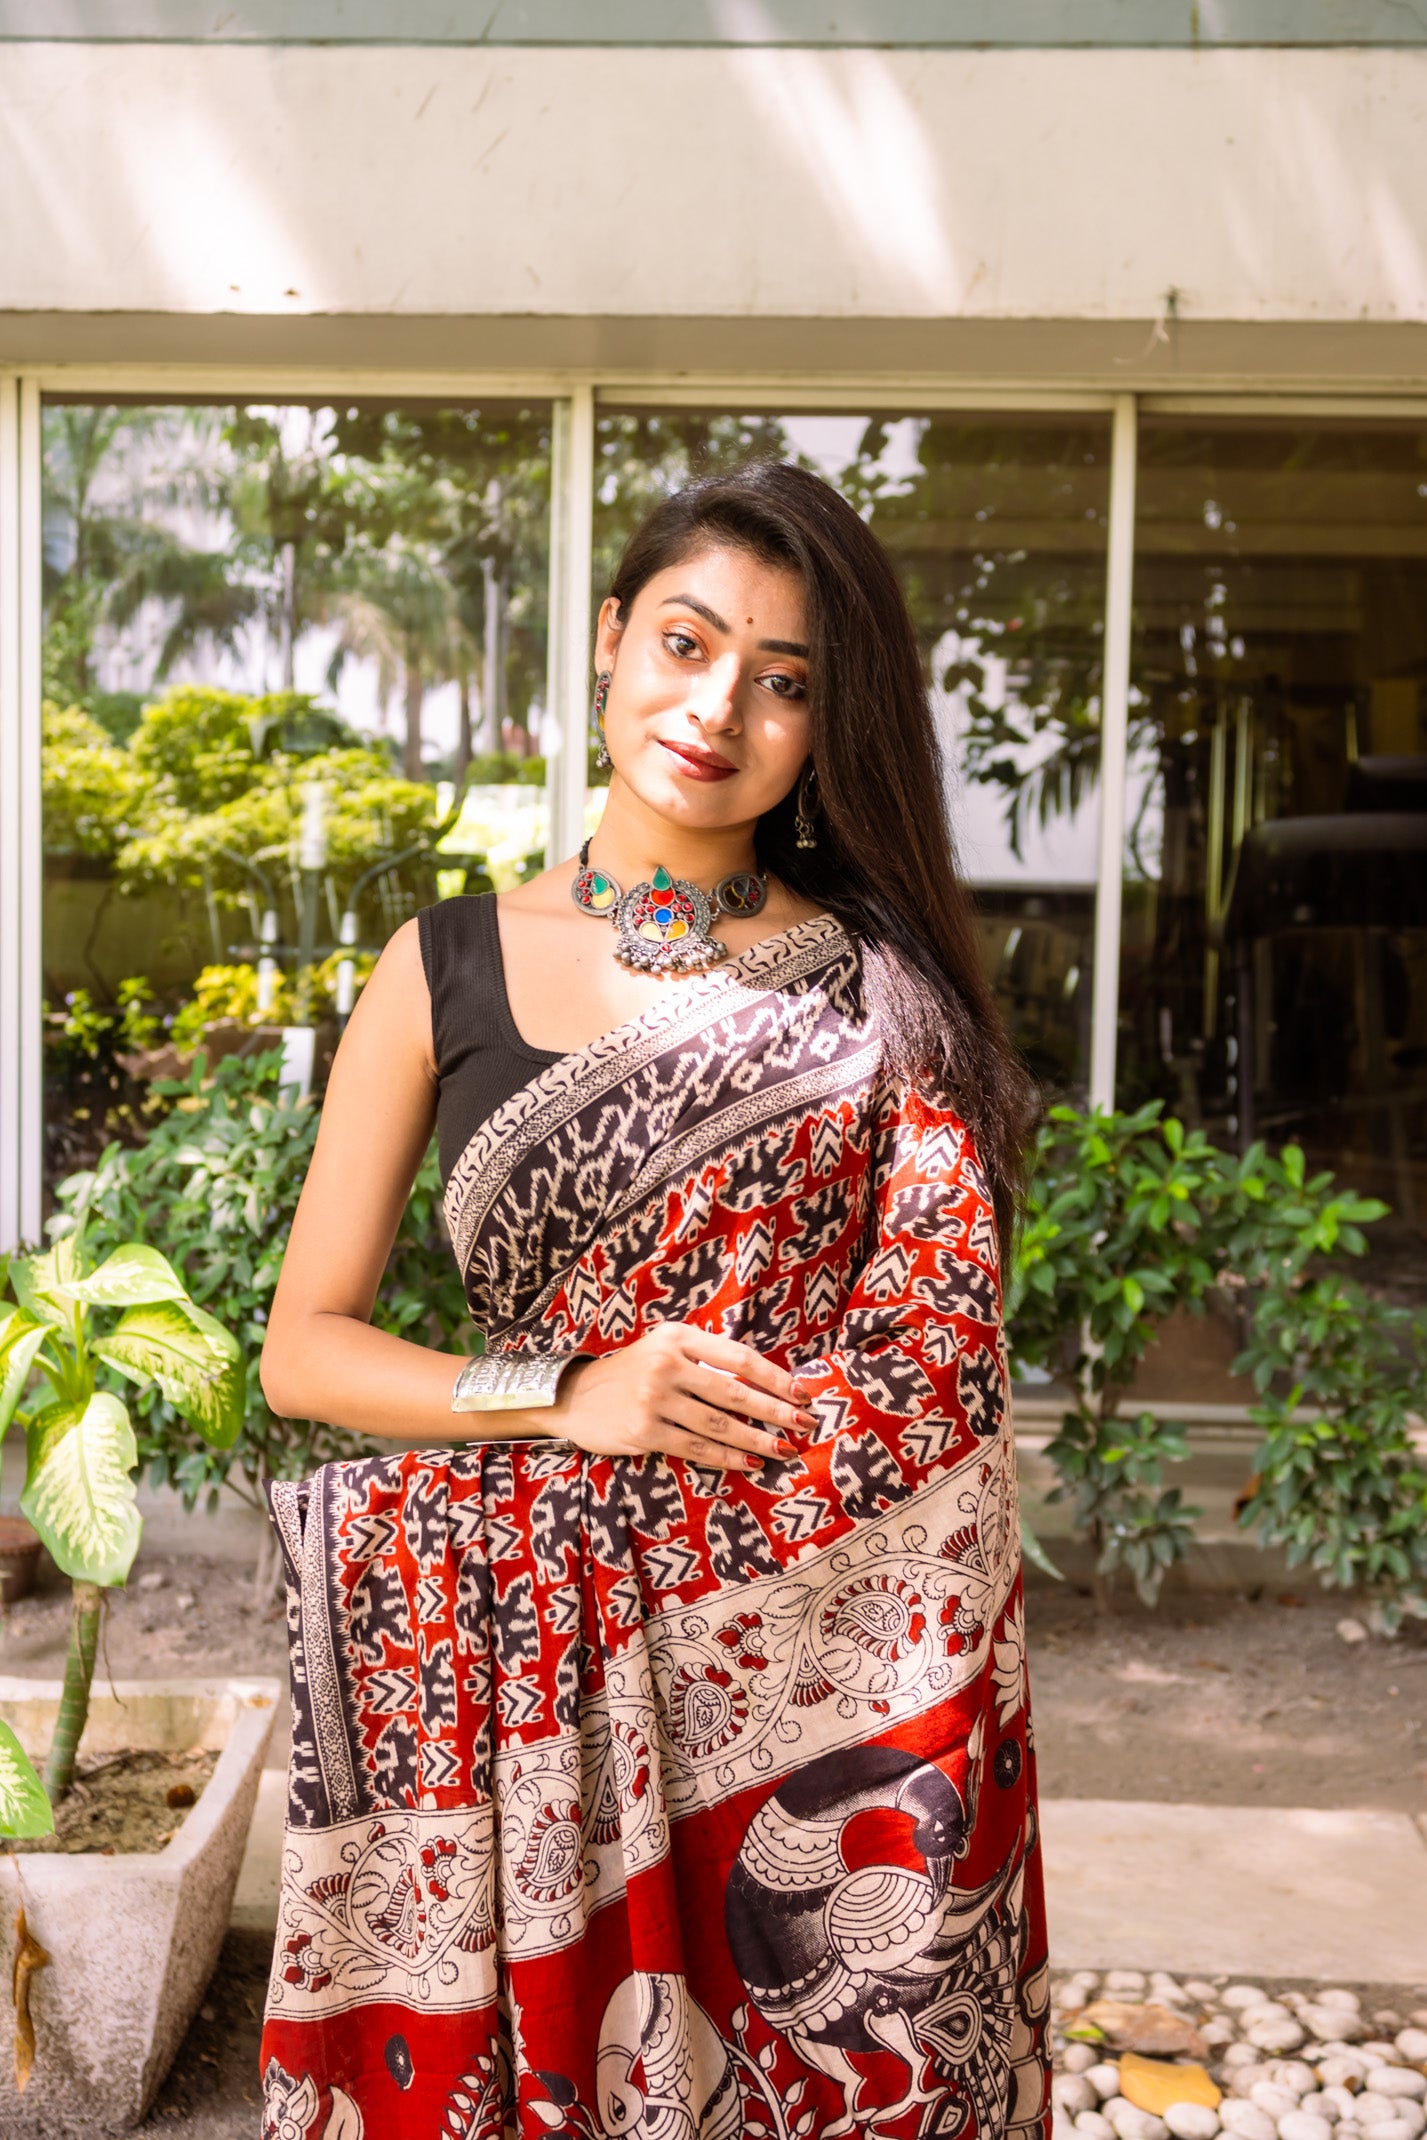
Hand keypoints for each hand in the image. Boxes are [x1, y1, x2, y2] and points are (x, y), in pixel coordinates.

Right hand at [549, 1321, 817, 1470]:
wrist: (574, 1396)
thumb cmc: (631, 1373)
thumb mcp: (664, 1348)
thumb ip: (705, 1357)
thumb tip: (764, 1382)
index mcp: (678, 1337)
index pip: (739, 1357)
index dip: (775, 1377)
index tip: (801, 1393)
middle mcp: (667, 1364)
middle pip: (734, 1392)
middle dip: (775, 1411)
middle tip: (806, 1424)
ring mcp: (655, 1399)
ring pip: (720, 1425)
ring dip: (758, 1440)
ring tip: (784, 1450)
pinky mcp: (645, 1431)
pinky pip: (697, 1448)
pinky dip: (727, 1458)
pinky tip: (750, 1463)